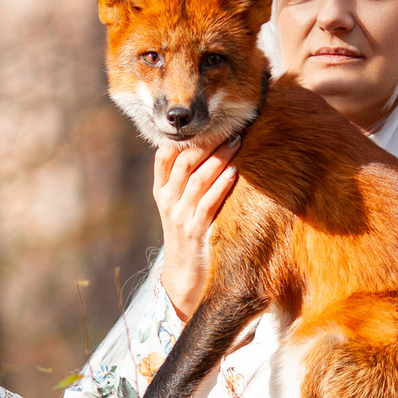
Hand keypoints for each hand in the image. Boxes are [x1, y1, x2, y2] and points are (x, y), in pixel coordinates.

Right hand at [154, 137, 238, 316]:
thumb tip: (209, 149)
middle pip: (185, 162)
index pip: (164, 156)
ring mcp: (179, 217)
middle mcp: (167, 201)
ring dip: (218, 158)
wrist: (184, 275)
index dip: (183, 137)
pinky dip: (221, 186)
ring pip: (197, 179)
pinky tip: (234, 172)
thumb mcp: (180, 206)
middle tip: (228, 127)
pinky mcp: (194, 232)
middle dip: (207, 142)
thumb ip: (187, 181)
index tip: (204, 122)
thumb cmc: (188, 234)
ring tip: (236, 142)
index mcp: (161, 191)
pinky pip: (207, 204)